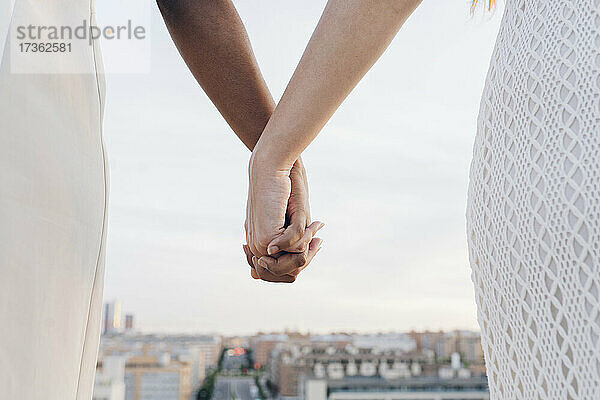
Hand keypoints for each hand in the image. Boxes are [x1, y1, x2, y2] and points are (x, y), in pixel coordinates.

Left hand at [244, 155, 322, 281]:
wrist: (273, 166)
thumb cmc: (284, 190)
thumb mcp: (289, 222)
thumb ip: (286, 245)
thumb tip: (263, 270)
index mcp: (259, 244)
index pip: (280, 273)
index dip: (301, 262)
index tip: (315, 243)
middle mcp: (256, 247)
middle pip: (289, 274)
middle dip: (306, 257)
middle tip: (317, 237)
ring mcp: (260, 245)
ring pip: (295, 264)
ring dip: (308, 245)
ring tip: (313, 226)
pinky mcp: (266, 239)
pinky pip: (296, 249)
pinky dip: (307, 235)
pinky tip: (311, 221)